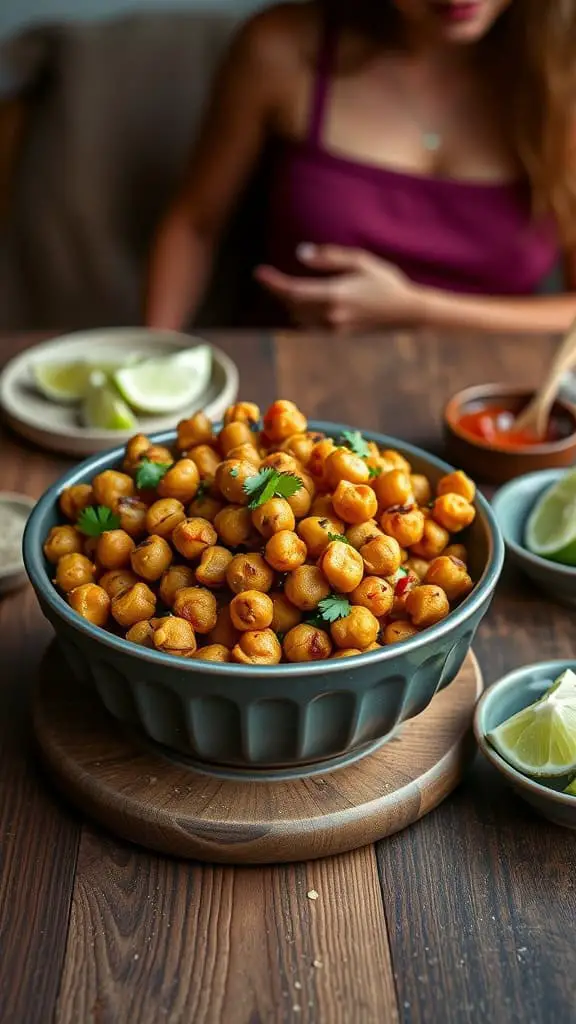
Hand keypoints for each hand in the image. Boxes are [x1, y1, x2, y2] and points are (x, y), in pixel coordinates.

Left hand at [254, 244, 422, 329]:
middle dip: (277, 291)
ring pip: (298, 317)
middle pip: (291, 305)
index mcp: (334, 294)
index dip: (273, 282)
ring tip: (283, 287)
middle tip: (268, 277)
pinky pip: (308, 324)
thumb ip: (329, 257)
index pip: (293, 291)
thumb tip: (301, 253)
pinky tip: (300, 301)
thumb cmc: (385, 281)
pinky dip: (299, 312)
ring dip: (288, 302)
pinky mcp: (337, 334)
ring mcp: (333, 327)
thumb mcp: (359, 261)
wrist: (406, 312)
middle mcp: (330, 315)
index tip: (258, 272)